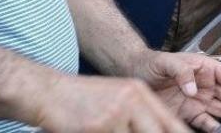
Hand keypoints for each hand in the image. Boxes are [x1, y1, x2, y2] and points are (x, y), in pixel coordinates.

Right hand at [32, 73, 190, 132]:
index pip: (169, 122)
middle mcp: (132, 101)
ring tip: (113, 130)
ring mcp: (115, 114)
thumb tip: (162, 128)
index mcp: (139, 93)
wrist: (51, 92)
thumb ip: (141, 114)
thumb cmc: (83, 99)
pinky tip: (99, 131)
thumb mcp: (119, 98)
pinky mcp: (99, 126)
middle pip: (157, 132)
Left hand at [130, 50, 220, 131]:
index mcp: (205, 68)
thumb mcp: (166, 62)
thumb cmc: (151, 63)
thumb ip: (182, 72)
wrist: (133, 73)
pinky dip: (216, 128)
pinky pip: (206, 121)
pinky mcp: (188, 112)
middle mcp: (205, 84)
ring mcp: (198, 99)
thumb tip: (194, 89)